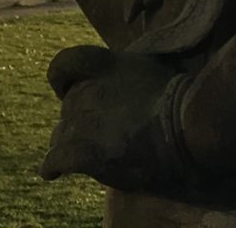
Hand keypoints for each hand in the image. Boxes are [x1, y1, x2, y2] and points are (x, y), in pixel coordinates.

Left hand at [42, 45, 181, 184]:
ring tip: (83, 155)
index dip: (61, 77)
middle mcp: (89, 90)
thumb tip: (120, 82)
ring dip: (69, 143)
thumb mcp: (148, 67)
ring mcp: (85, 121)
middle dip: (76, 120)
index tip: (65, 89)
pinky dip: (52, 166)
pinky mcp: (85, 151)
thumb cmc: (176, 96)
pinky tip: (51, 173)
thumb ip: (124, 73)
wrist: (183, 124)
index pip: (65, 63)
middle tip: (95, 134)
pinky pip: (57, 159)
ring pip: (61, 134)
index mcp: (105, 65)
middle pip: (68, 107)